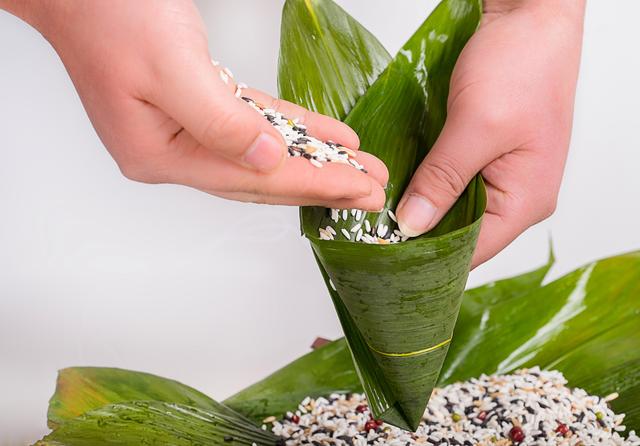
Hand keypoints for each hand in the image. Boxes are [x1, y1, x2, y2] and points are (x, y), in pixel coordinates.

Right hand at [3, 0, 387, 209]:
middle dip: (321, 182)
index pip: (250, 179)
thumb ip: (219, 122)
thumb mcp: (170, 67)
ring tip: (359, 169)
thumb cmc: (109, 15)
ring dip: (314, 160)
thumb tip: (267, 159)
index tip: (358, 189)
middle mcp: (172, 153)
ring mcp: (183, 133)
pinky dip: (292, 130)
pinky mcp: (196, 108)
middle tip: (371, 191)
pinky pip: (255, 125)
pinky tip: (326, 137)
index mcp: (158, 155)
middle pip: (261, 178)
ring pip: (263, 156)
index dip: (311, 182)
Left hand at [396, 1, 584, 266]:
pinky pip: (451, 183)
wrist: (530, 17)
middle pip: (462, 234)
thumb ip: (443, 180)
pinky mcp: (484, 156)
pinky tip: (398, 185)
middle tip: (374, 234)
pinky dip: (425, 184)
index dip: (430, 258)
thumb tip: (412, 225)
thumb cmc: (520, 66)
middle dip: (420, 234)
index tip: (386, 258)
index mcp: (526, 200)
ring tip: (379, 213)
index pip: (474, 251)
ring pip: (453, 209)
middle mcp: (516, 196)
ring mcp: (500, 175)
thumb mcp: (476, 126)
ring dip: (420, 208)